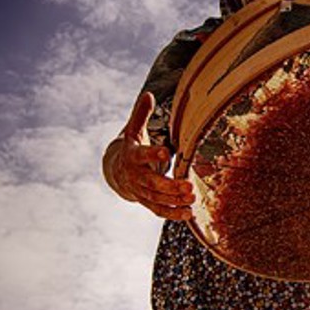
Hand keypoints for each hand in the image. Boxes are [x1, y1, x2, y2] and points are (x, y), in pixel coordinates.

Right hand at [102, 92, 194, 220]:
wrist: (117, 171)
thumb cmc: (132, 147)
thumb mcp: (133, 130)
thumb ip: (141, 115)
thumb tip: (148, 95)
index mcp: (133, 155)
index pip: (142, 155)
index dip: (153, 154)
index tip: (166, 152)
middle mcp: (135, 175)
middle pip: (152, 182)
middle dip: (170, 185)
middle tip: (188, 186)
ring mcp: (140, 191)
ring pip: (157, 198)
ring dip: (175, 200)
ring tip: (192, 198)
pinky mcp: (146, 201)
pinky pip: (159, 210)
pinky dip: (173, 213)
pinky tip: (188, 213)